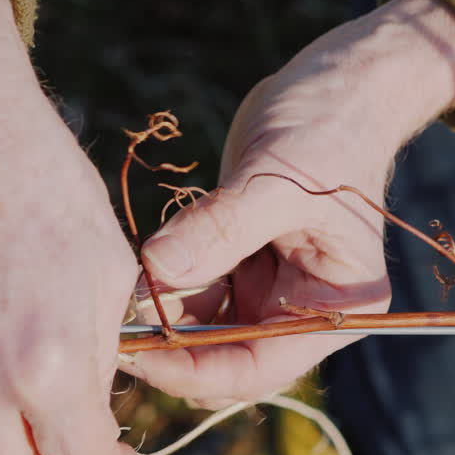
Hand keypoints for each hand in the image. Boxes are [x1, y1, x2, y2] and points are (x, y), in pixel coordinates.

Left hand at [125, 0, 454, 405]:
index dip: (196, 370)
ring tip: (123, 287)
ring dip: (165, 317)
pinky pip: (198, 297)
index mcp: (339, 307)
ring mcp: (275, 292)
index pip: (260, 367)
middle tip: (115, 325)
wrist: (339, 84)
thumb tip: (155, 272)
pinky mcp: (246, 267)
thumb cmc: (329, 126)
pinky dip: (168, 286)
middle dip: (175, 348)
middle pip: (229, 361)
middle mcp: (308, 311)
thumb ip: (219, 230)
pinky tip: (141, 265)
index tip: (136, 352)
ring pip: (206, 334)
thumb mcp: (275, 179)